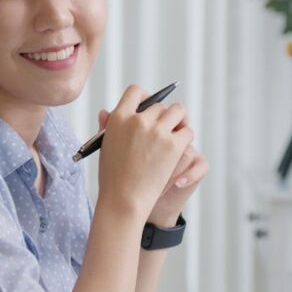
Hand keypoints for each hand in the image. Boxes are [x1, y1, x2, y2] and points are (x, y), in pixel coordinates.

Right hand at [97, 107, 208, 227]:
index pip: (135, 91)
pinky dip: (185, 137)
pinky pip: (187, 131)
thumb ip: (108, 125)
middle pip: (159, 105)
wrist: (124, 199)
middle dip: (162, 116)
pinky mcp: (173, 145)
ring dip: (179, 120)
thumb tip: (106, 111)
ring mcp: (158, 131)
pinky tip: (179, 147)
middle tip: (164, 128)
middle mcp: (139, 120)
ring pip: (178, 111)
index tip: (148, 107)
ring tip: (177, 131)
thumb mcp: (104, 146)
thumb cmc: (112, 176)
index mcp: (119, 117)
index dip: (144, 97)